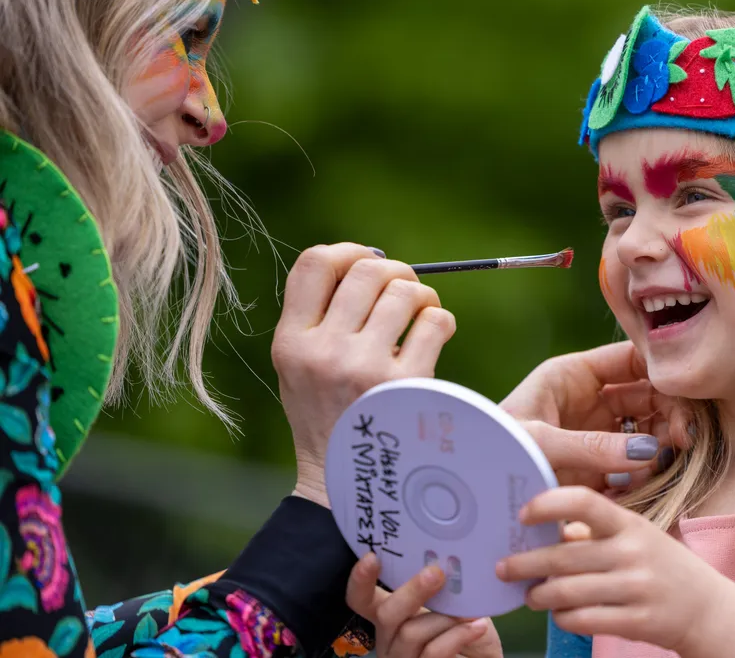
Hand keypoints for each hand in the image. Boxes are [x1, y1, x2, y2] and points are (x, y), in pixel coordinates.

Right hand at [272, 244, 455, 506]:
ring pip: (406, 291)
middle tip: (404, 292)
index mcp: (290, 342)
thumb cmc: (327, 416)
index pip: (314, 262)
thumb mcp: (298, 367)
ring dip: (422, 296)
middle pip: (368, 268)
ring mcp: (364, 368)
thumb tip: (367, 259)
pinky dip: (441, 322)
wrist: (343, 487)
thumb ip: (318, 316)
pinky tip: (435, 338)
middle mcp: (323, 351)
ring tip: (420, 316)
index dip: (348, 250)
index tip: (365, 262)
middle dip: (395, 271)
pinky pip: (435, 322)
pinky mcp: (405, 386)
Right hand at [347, 553, 503, 657]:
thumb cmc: (465, 628)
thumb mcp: (456, 600)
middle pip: (385, 613)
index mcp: (391, 612)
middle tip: (436, 574)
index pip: (361, 598)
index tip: (372, 557)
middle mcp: (389, 637)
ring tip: (469, 612)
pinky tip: (476, 626)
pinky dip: (458, 636)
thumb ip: (445, 582)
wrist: (482, 657)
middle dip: (411, 591)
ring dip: (444, 618)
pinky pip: (433, 652)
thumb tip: (449, 555)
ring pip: (410, 633)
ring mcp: (402, 657)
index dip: (360, 580)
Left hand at [494, 486, 719, 656]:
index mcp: (628, 523)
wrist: (706, 608)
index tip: (523, 515)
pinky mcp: (636, 622)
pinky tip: (558, 613)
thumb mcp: (633, 536)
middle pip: (564, 556)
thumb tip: (544, 529)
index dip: (548, 505)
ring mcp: (635, 588)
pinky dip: (562, 617)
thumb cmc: (659, 564)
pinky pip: (582, 619)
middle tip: (503, 568)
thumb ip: (592, 532)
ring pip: (567, 592)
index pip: (584, 503)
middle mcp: (632, 552)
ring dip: (539, 595)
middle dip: (525, 563)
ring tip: (530, 595)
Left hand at [500, 342, 691, 489]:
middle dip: (669, 411)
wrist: (472, 491)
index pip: (630, 359)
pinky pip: (633, 462)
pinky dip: (644, 470)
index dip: (661, 370)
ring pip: (645, 427)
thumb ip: (592, 447)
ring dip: (660, 442)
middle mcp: (588, 399)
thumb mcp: (540, 443)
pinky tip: (642, 480)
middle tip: (682, 438)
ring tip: (661, 460)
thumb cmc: (494, 452)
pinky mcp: (595, 465)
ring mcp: (593, 432)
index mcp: (572, 375)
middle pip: (646, 393)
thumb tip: (649, 452)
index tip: (684, 393)